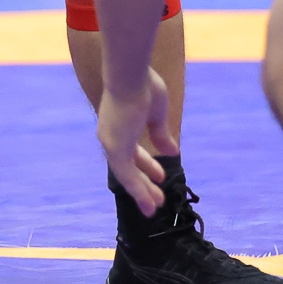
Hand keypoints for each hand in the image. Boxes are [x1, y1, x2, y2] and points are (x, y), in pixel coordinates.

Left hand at [96, 69, 177, 213]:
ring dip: (141, 191)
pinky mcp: (115, 149)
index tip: (160, 175)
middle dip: (143, 182)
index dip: (146, 165)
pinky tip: (149, 203)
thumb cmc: (143, 87)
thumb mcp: (156, 115)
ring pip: (126, 175)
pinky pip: (126, 177)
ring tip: (154, 207)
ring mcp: (111, 143)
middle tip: (157, 198)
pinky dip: (137, 191)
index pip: (132, 151)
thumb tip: (171, 152)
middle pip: (127, 166)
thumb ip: (160, 134)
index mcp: (120, 125)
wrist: (130, 75)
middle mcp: (111, 136)